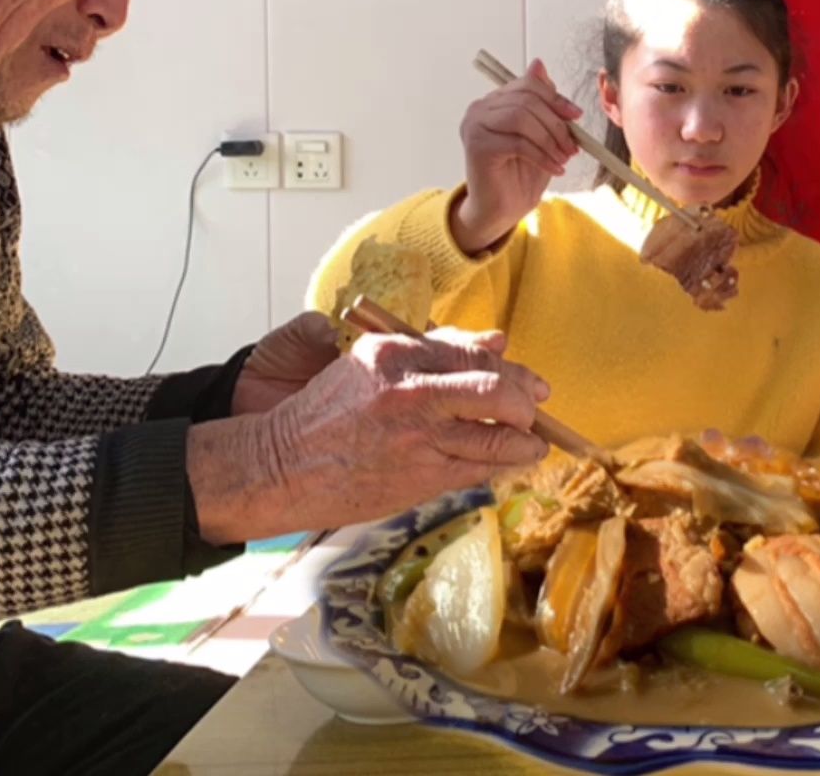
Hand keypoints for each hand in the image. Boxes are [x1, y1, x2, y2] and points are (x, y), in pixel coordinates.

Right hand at [190, 327, 551, 542]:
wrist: (282, 466)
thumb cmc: (329, 413)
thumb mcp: (372, 365)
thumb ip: (435, 351)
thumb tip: (496, 343)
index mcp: (397, 353)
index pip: (474, 354)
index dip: (511, 369)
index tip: (528, 382)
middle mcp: (412, 391)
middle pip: (496, 391)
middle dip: (527, 402)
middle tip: (537, 410)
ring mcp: (418, 436)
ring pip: (497, 437)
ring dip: (526, 442)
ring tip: (533, 444)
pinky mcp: (421, 476)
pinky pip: (479, 469)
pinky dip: (501, 466)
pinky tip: (506, 464)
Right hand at [452, 59, 583, 252]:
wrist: (502, 208)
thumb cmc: (521, 172)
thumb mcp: (540, 134)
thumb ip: (541, 103)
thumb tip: (539, 64)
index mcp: (494, 101)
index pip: (527, 85)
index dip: (555, 98)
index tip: (576, 117)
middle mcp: (479, 109)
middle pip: (526, 101)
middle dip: (556, 123)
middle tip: (573, 146)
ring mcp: (475, 126)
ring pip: (521, 118)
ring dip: (550, 139)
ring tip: (564, 158)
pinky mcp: (477, 146)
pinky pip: (518, 143)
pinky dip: (543, 156)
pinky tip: (555, 169)